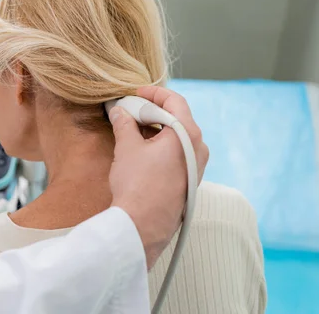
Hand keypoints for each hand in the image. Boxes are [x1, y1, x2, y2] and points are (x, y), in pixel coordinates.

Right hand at [109, 86, 208, 268]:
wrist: (142, 225)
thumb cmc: (138, 185)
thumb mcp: (127, 147)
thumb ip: (124, 123)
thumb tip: (119, 111)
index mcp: (188, 134)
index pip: (174, 101)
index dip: (153, 93)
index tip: (135, 92)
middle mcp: (198, 148)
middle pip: (178, 117)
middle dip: (153, 110)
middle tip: (131, 109)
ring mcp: (196, 166)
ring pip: (177, 136)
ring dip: (156, 128)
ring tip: (132, 127)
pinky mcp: (189, 180)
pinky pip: (178, 153)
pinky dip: (161, 144)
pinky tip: (142, 148)